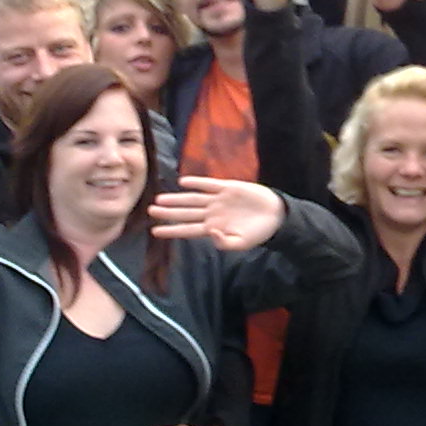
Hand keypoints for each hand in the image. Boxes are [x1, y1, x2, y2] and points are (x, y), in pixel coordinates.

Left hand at [151, 176, 285, 250]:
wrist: (275, 216)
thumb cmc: (258, 233)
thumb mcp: (242, 243)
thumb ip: (225, 243)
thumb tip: (211, 234)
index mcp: (213, 228)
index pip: (188, 229)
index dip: (172, 230)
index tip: (155, 231)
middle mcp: (212, 213)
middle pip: (185, 212)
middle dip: (168, 212)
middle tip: (150, 210)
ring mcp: (218, 200)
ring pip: (193, 198)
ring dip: (176, 198)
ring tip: (160, 199)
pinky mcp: (228, 187)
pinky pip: (209, 184)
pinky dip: (196, 183)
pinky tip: (183, 182)